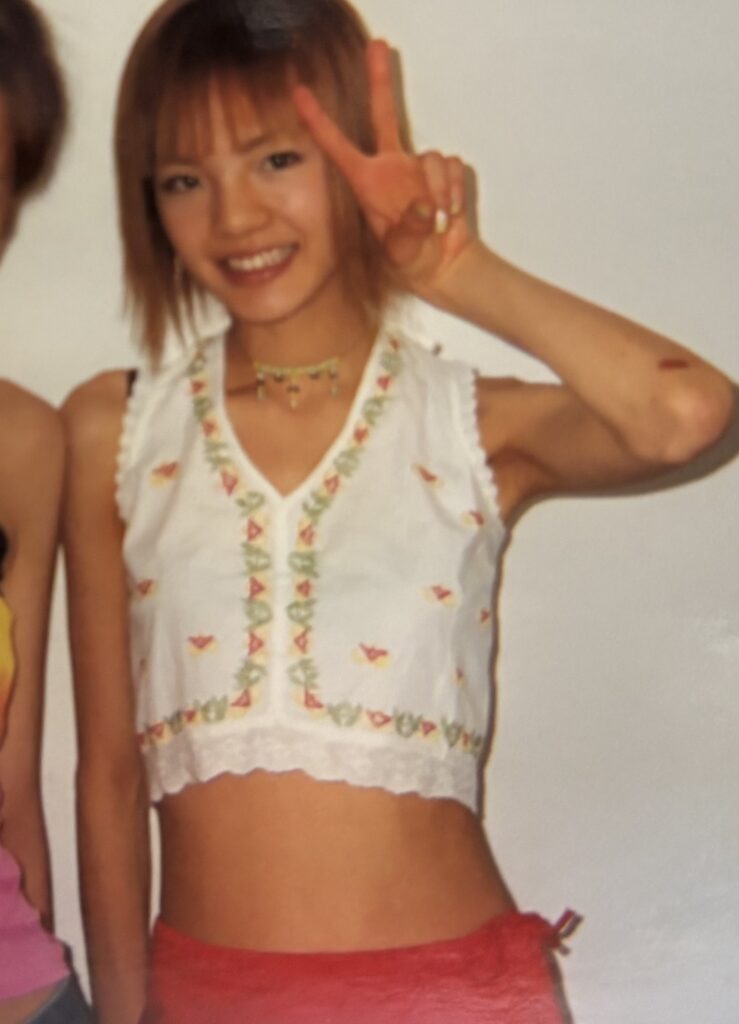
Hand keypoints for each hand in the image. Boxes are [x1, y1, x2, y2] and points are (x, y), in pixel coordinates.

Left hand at [293, 39, 473, 295]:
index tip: (299, 93)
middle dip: (381, 80)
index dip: (318, 120)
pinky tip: (449, 214)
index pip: (337, 146)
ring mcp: (417, 168)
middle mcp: (390, 167)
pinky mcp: (443, 173)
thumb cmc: (412, 262)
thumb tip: (421, 207)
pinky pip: (452, 168)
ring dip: (439, 191)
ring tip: (438, 221)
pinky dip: (453, 193)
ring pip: (432, 158)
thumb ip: (408, 234)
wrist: (443, 265)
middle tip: (378, 46)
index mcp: (366, 184)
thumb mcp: (403, 257)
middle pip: (384, 114)